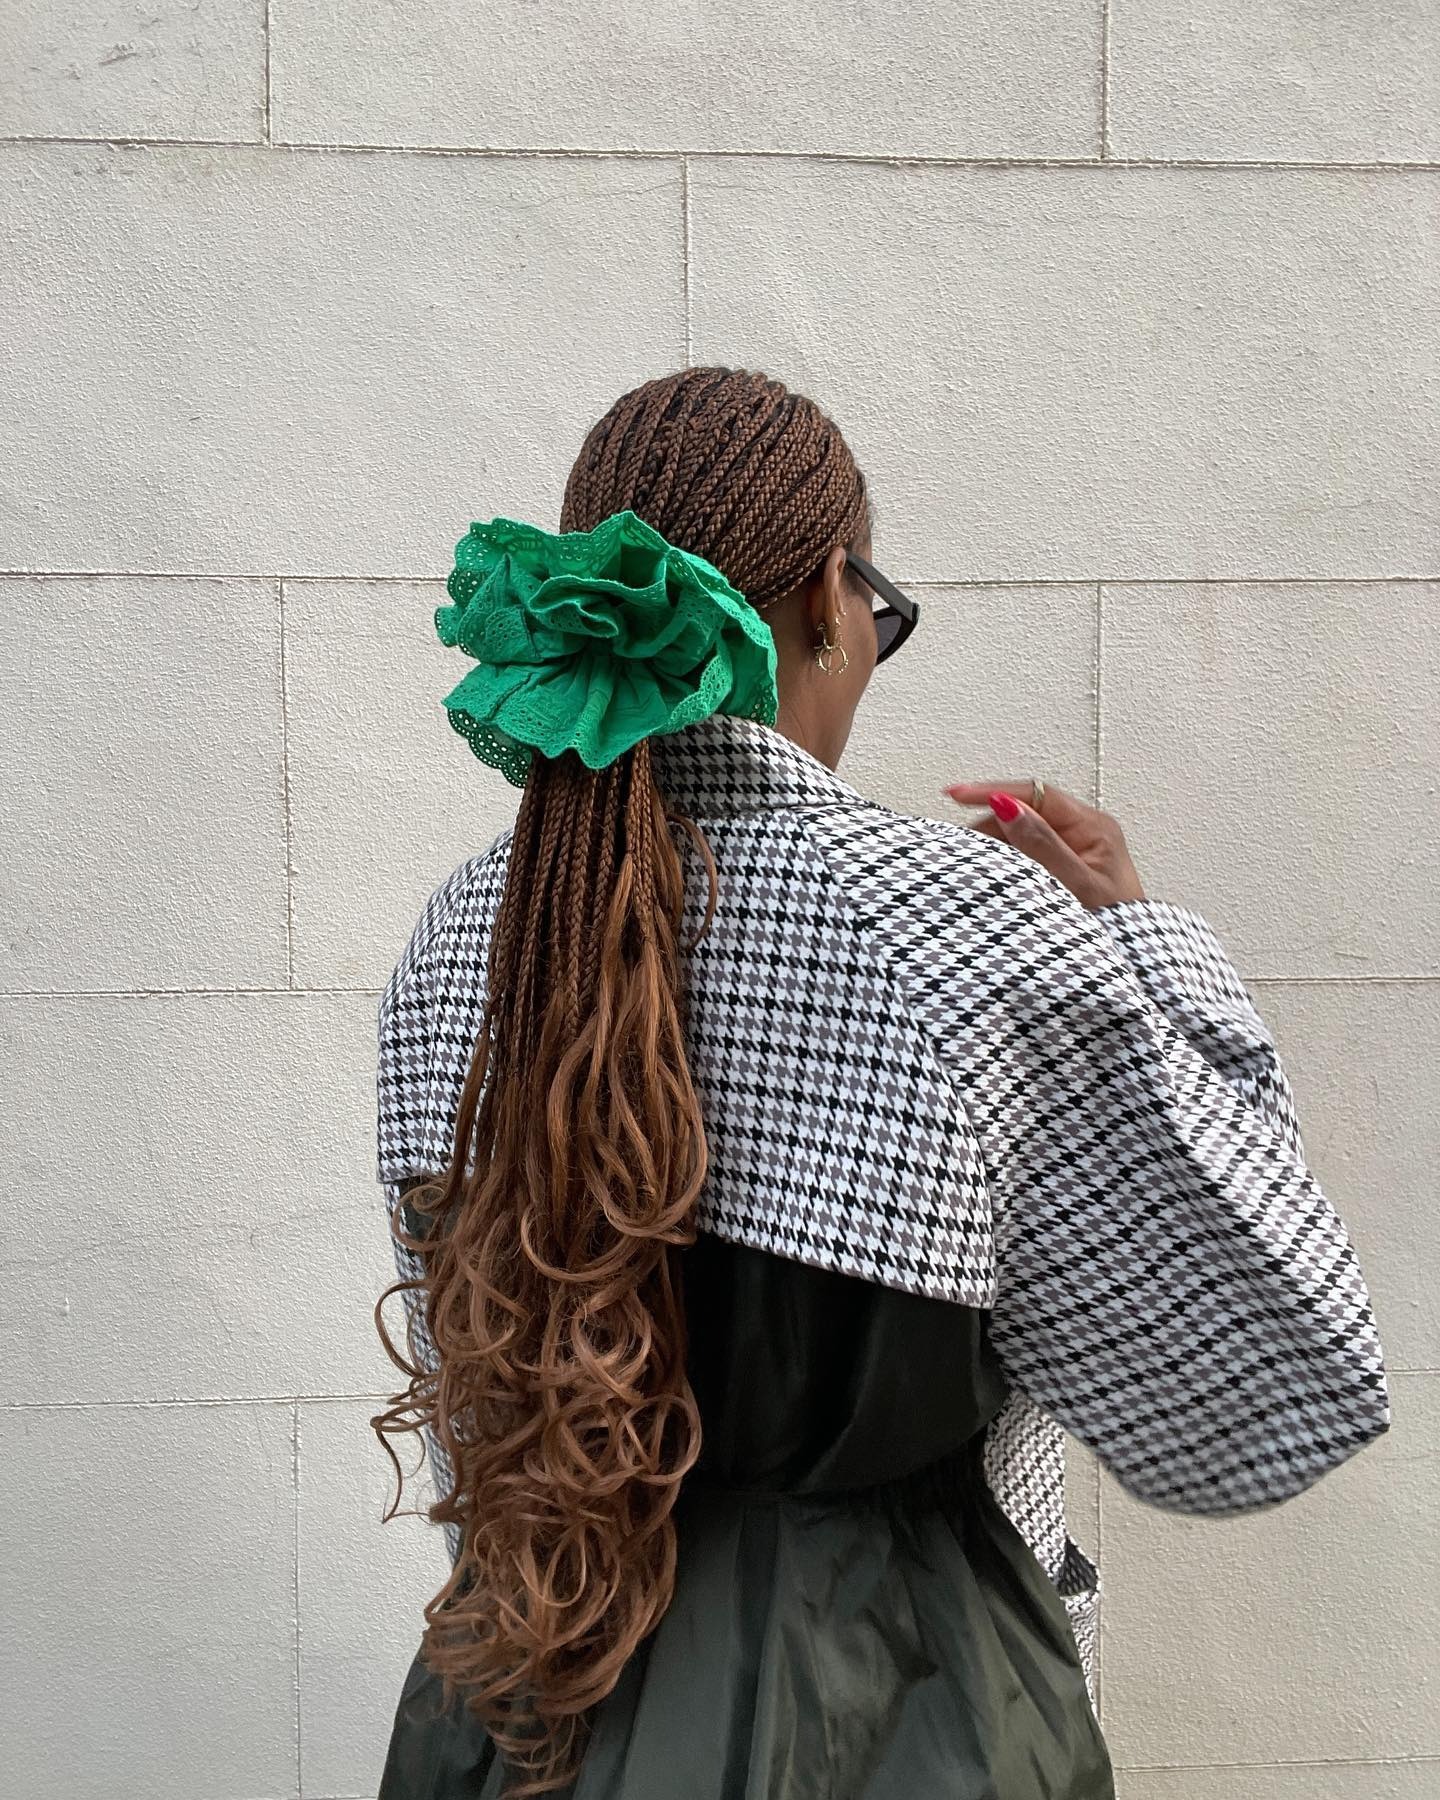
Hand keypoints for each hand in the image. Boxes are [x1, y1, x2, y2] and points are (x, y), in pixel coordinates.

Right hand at [943, 779, 1146, 911]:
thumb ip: (1043, 847)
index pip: (1036, 794)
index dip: (993, 792)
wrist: (1130, 962)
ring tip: (975, 870)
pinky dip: (1003, 862)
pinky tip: (991, 879)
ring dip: (995, 846)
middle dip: (990, 826)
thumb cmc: (1117, 928)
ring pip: (1019, 833)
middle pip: (1023, 811)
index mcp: (1093, 827)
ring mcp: (1070, 849)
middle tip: (963, 850)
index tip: (957, 794)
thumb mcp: (1078, 886)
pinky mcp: (1058, 867)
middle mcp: (1082, 832)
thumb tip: (1009, 809)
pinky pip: (1022, 853)